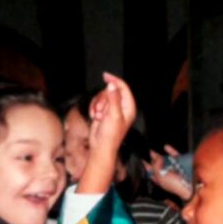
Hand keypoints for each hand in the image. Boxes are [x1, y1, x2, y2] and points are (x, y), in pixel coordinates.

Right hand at [77, 72, 138, 194]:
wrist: (100, 147)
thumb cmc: (110, 135)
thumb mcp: (113, 115)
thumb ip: (113, 99)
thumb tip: (112, 85)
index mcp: (129, 107)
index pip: (123, 88)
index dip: (115, 81)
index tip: (105, 76)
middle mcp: (121, 107)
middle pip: (110, 91)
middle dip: (102, 99)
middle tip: (100, 110)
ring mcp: (112, 109)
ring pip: (102, 97)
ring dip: (97, 105)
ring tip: (98, 116)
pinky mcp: (103, 112)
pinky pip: (96, 102)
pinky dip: (93, 108)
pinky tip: (94, 116)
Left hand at [145, 149, 193, 199]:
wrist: (192, 186)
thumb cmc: (176, 185)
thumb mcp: (161, 176)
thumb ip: (156, 166)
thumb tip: (155, 157)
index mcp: (161, 180)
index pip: (152, 173)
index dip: (147, 167)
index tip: (143, 160)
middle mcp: (168, 175)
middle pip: (159, 166)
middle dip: (154, 159)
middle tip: (149, 152)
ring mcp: (175, 169)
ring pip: (167, 160)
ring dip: (161, 155)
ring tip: (155, 149)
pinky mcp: (183, 164)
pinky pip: (176, 156)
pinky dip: (171, 151)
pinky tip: (166, 147)